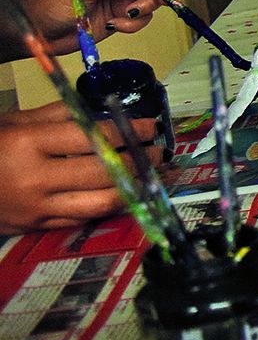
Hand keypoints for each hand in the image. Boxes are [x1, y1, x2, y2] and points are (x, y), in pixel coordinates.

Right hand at [0, 103, 161, 232]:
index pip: (93, 137)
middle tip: (159, 151)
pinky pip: (82, 219)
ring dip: (133, 188)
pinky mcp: (37, 227)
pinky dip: (108, 207)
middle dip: (139, 161)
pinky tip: (126, 193)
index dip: (129, 131)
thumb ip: (60, 115)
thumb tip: (105, 112)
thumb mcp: (16, 122)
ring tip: (151, 175)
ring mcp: (37, 208)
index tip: (151, 126)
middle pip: (103, 172)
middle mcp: (35, 178)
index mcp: (29, 143)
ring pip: (99, 202)